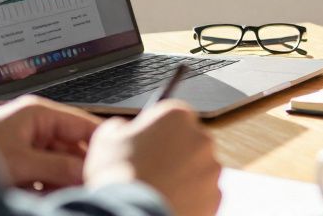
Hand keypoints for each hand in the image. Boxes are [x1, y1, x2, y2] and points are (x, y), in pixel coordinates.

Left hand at [0, 95, 99, 189]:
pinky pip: (44, 173)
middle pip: (71, 146)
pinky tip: (53, 196)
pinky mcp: (18, 164)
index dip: (101, 140)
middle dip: (81, 166)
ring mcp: (26, 146)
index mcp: (36, 113)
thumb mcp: (20, 163)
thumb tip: (88, 172)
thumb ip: (59, 167)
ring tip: (73, 193)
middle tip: (94, 183)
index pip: (81, 123)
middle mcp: (33, 126)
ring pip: (59, 162)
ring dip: (66, 178)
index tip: (118, 155)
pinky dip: (51, 185)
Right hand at [85, 101, 220, 215]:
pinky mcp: (216, 194)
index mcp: (176, 116)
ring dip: (181, 176)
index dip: (157, 132)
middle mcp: (201, 138)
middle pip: (188, 142)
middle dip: (172, 154)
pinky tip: (168, 200)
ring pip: (197, 168)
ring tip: (157, 188)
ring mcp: (211, 168)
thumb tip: (123, 128)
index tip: (147, 144)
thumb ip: (120, 126)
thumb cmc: (119, 176)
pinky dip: (189, 197)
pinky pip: (202, 192)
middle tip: (150, 170)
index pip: (172, 116)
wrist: (131, 213)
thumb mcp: (106, 139)